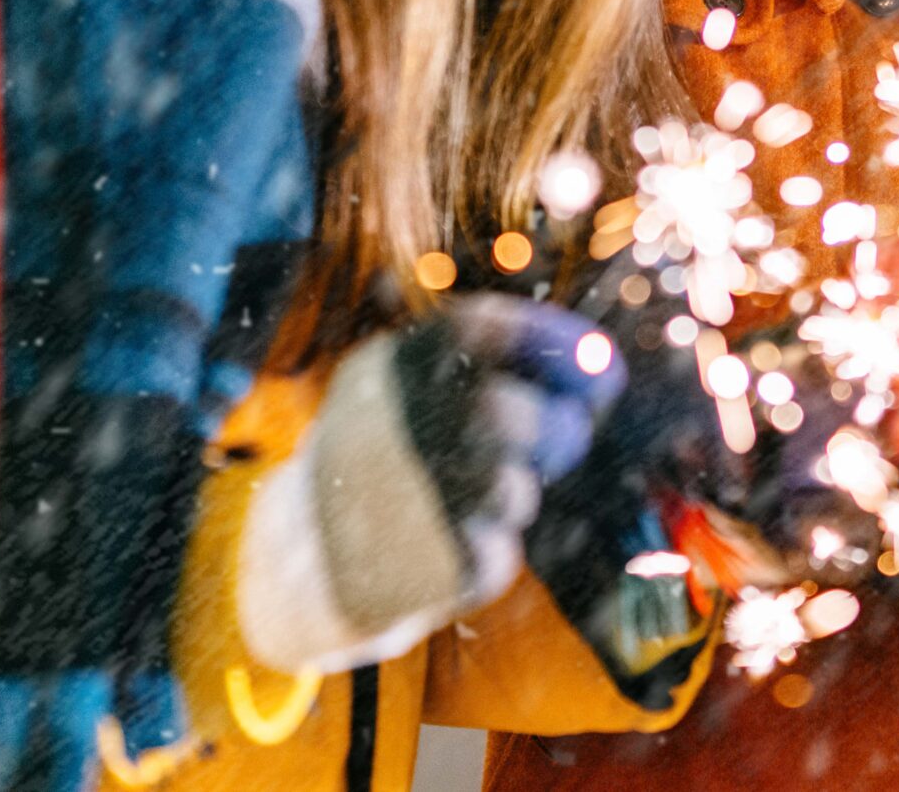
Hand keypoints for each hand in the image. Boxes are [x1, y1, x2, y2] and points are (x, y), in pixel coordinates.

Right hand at [237, 293, 623, 672]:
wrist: (293, 564)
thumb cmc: (374, 465)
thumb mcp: (402, 393)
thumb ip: (490, 372)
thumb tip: (605, 366)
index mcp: (386, 372)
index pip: (487, 329)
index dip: (557, 341)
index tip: (600, 361)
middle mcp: (393, 429)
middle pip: (512, 415)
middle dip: (556, 430)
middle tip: (563, 440)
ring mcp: (405, 501)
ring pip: (511, 492)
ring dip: (511, 499)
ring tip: (467, 502)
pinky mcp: (423, 569)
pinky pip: (496, 556)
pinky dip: (487, 555)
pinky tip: (445, 548)